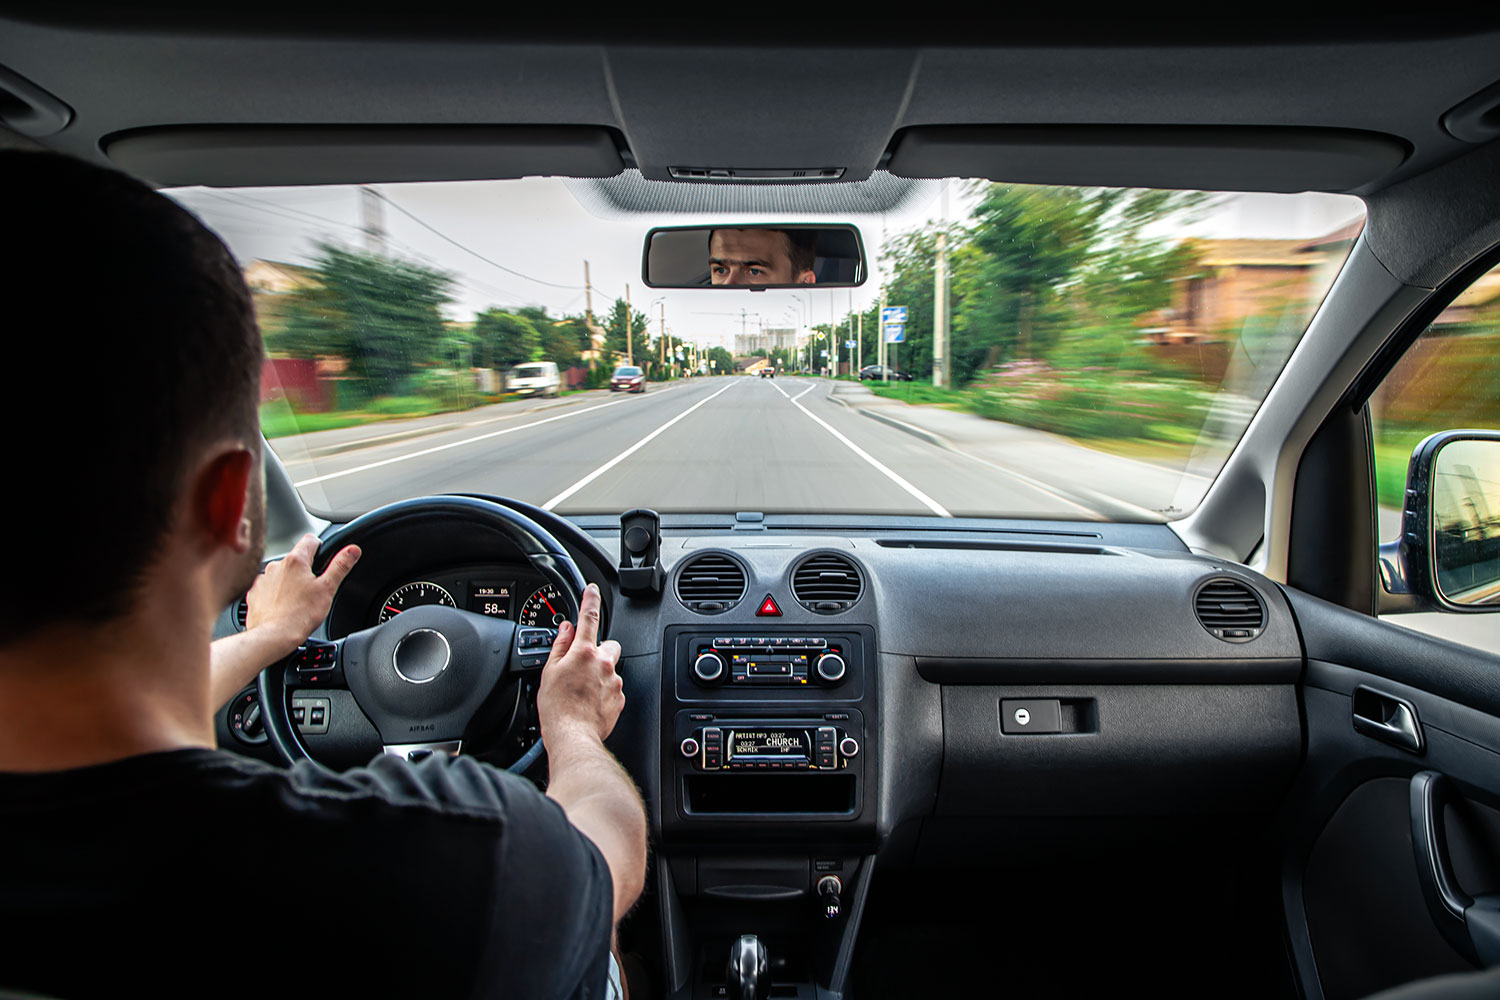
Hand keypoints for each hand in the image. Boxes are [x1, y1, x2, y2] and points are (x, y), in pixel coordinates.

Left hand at [245, 533, 360, 659]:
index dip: (321, 547)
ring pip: (281, 574)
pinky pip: (267, 588)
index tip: (324, 559)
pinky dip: (275, 594)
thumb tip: (352, 550)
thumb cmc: (299, 615)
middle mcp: (276, 566)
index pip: (311, 540)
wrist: (273, 636)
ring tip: (298, 601)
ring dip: (289, 582)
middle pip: (296, 559)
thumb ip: (341, 566)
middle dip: (305, 570)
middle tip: (313, 589)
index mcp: (295, 560)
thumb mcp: (328, 589)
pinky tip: (283, 607)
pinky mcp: (254, 593)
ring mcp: (263, 579)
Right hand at [537, 583, 623, 745]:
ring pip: (610, 668)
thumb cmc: (557, 709)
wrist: (573, 737)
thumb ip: (560, 646)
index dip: (590, 600)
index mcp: (583, 653)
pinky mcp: (619, 698)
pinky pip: (613, 688)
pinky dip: (603, 692)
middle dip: (598, 650)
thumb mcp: (549, 672)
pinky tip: (589, 702)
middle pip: (608, 645)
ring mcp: (614, 681)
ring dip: (599, 674)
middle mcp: (603, 663)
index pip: (589, 617)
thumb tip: (565, 629)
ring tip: (582, 691)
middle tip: (582, 665)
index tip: (592, 590)